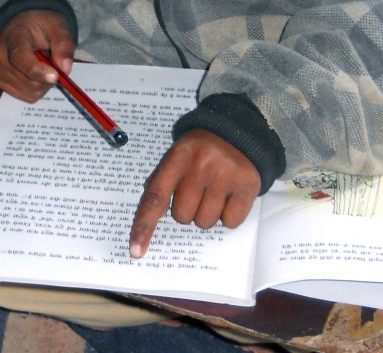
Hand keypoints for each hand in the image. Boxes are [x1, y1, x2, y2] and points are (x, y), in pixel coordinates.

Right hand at [0, 9, 75, 102]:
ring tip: (45, 66)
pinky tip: (38, 75)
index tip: (55, 76)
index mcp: (13, 37)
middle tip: (55, 63)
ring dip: (45, 84)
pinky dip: (38, 90)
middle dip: (48, 77)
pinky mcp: (1, 83)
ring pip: (29, 91)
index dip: (37, 70)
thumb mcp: (57, 25)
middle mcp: (0, 56)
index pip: (19, 58)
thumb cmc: (40, 24)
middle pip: (27, 80)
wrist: (23, 25)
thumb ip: (63, 44)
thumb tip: (65, 68)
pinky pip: (26, 96)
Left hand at [129, 129, 260, 257]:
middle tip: (197, 190)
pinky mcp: (247, 186)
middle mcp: (200, 166)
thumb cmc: (202, 149)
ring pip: (205, 223)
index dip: (144, 226)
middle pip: (182, 216)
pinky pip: (230, 222)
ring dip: (208, 214)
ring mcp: (225, 176)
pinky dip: (229, 215)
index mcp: (178, 157)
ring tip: (214, 191)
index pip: (156, 197)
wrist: (239, 130)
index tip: (136, 251)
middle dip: (187, 209)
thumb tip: (151, 217)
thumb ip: (163, 180)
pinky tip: (230, 195)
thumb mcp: (178, 154)